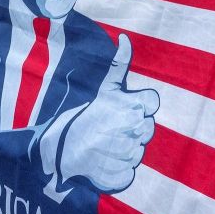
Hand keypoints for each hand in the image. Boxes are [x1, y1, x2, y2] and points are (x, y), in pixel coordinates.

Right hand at [57, 34, 158, 192]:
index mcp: (131, 106)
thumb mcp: (105, 89)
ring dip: (127, 150)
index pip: (153, 103)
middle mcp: (133, 130)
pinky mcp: (123, 176)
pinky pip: (132, 171)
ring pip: (140, 150)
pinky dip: (120, 169)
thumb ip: (119, 64)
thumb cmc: (86, 117)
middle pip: (149, 128)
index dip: (141, 106)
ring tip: (107, 145)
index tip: (125, 109)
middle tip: (112, 129)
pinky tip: (105, 161)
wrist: (61, 151)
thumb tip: (125, 37)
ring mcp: (129, 154)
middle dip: (133, 129)